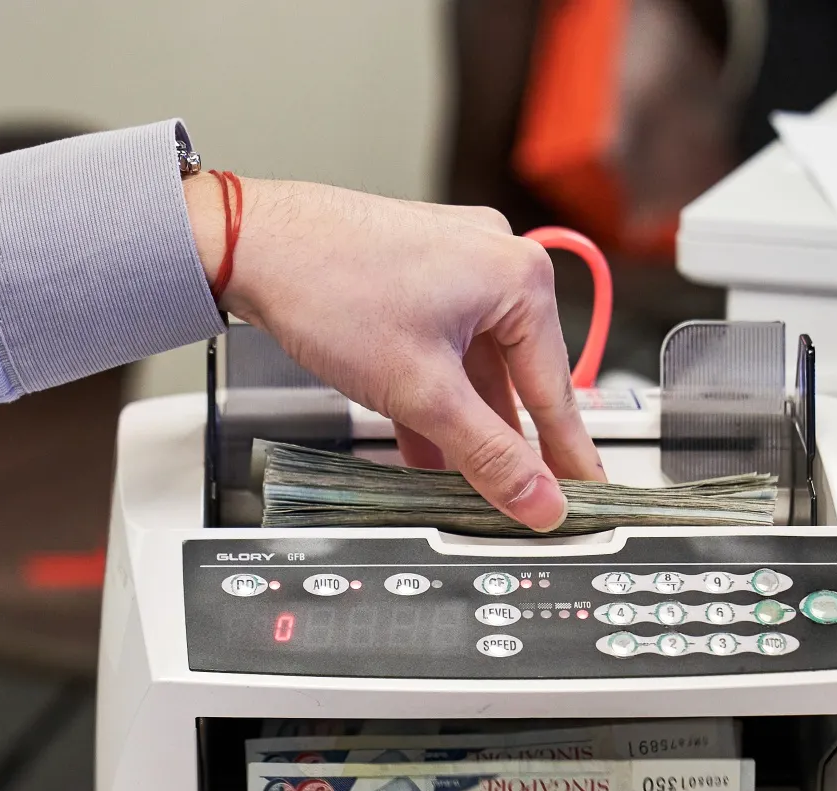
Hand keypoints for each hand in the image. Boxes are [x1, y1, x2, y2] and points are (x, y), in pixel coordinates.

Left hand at [185, 176, 605, 531]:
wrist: (251, 243)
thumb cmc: (330, 285)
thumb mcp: (423, 394)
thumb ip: (488, 456)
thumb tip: (537, 499)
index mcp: (520, 277)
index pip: (556, 392)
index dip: (568, 457)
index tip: (585, 496)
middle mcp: (496, 259)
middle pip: (517, 378)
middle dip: (509, 443)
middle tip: (527, 498)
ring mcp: (457, 261)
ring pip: (476, 366)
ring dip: (467, 424)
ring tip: (468, 482)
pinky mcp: (419, 270)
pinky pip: (446, 346)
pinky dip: (438, 393)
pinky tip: (426, 441)